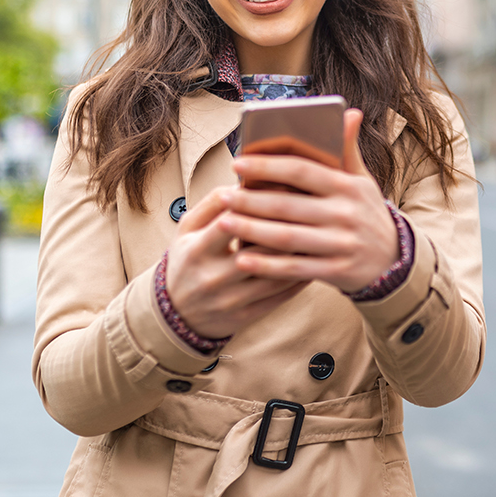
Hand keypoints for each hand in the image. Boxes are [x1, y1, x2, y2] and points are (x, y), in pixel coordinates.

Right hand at [163, 187, 308, 339]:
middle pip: (260, 249)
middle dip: (288, 229)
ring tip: (319, 235)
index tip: (287, 187)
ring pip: (275, 275)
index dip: (261, 203)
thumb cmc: (187, 259)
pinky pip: (280, 297)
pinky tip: (314, 261)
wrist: (176, 314)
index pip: (232, 222)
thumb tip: (247, 179)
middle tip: (314, 210)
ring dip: (300, 255)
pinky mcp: (244, 316)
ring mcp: (230, 300)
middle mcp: (213, 277)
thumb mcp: (188, 228)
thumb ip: (213, 202)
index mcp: (196, 250)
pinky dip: (300, 278)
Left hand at [222, 109, 399, 293]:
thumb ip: (348, 149)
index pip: (302, 171)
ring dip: (251, 231)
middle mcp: (345, 214)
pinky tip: (241, 258)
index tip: (237, 162)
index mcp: (348, 187)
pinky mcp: (336, 271)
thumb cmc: (366, 212)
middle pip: (288, 206)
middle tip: (222, 195)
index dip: (268, 166)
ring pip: (287, 237)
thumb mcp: (362, 181)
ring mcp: (341, 245)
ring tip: (223, 223)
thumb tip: (350, 112)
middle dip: (251, 200)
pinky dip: (266, 265)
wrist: (393, 260)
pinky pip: (294, 268)